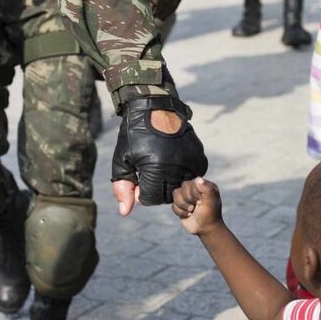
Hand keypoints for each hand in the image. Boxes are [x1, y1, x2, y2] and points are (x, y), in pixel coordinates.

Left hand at [111, 97, 206, 214]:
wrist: (153, 106)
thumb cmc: (133, 135)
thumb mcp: (122, 161)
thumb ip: (122, 188)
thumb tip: (124, 213)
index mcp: (155, 169)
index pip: (151, 199)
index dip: (141, 191)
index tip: (138, 177)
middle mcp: (176, 167)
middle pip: (167, 196)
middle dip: (156, 188)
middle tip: (148, 170)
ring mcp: (190, 161)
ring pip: (181, 187)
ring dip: (170, 181)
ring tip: (160, 163)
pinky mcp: (198, 155)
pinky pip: (192, 175)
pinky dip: (182, 172)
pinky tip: (172, 159)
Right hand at [171, 177, 222, 235]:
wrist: (206, 229)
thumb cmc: (210, 215)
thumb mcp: (211, 202)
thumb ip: (207, 189)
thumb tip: (198, 179)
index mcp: (204, 185)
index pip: (192, 182)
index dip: (193, 193)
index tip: (201, 202)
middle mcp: (195, 189)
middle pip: (183, 187)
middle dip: (188, 199)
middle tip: (196, 206)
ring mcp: (187, 196)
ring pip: (175, 194)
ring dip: (183, 205)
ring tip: (192, 211)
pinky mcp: (180, 205)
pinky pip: (173, 204)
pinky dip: (180, 212)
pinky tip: (188, 215)